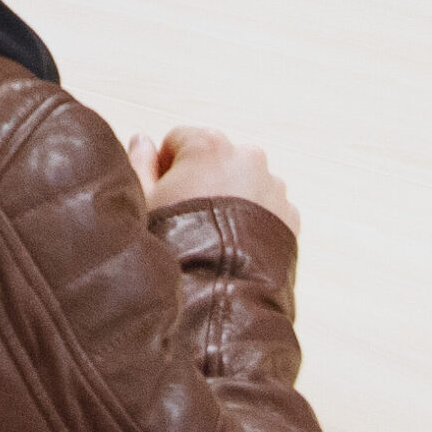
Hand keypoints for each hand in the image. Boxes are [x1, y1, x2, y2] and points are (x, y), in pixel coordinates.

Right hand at [127, 126, 299, 234]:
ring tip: (213, 231)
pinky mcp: (290, 215)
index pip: (179, 139)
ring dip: (230, 196)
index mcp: (208, 144)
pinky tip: (234, 241)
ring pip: (243, 181)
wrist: (221, 292)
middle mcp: (247, 157)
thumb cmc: (178, 244)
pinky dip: (253, 217)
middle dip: (201, 178)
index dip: (165, 167)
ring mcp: (273, 186)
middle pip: (215, 157)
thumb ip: (140, 162)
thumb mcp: (143, 199)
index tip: (164, 193)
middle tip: (187, 214)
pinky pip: (267, 206)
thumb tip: (142, 142)